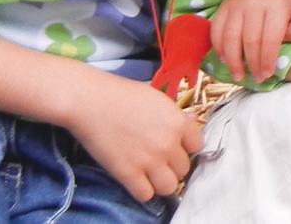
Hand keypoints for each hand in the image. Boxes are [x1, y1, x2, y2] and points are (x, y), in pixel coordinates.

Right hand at [66, 70, 201, 202]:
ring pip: (169, 186)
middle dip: (173, 165)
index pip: (197, 145)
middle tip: (160, 159)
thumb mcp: (159, 99)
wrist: (93, 102)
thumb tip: (186, 126)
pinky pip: (146, 195)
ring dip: (162, 181)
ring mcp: (149, 161)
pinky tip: (136, 179)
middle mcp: (169, 144)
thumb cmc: (125, 94)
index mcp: (178, 122)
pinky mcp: (128, 174)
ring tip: (151, 173)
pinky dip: (142, 190)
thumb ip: (174, 117)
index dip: (186, 146)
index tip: (177, 146)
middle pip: (184, 168)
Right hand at [210, 0, 290, 81]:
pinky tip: (226, 61)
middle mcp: (254, 0)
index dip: (267, 60)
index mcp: (276, 3)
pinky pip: (216, 31)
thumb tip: (285, 39)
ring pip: (230, 37)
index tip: (267, 75)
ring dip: (233, 61)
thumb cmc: (289, 7)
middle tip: (256, 78)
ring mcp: (237, 2)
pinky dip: (219, 49)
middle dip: (252, 64)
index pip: (270, 38)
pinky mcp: (224, 6)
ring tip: (238, 75)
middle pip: (249, 40)